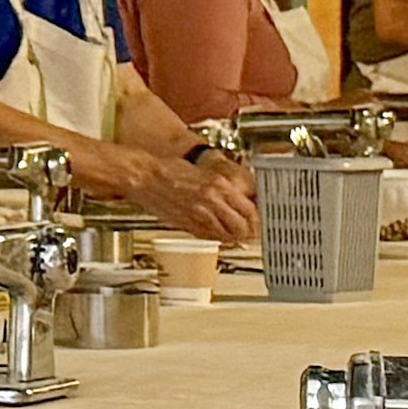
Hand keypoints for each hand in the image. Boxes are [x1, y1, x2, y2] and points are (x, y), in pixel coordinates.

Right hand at [105, 147, 259, 243]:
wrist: (144, 176)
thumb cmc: (169, 170)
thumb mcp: (203, 172)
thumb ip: (223, 188)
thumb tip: (242, 199)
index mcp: (218, 185)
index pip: (251, 207)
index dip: (261, 216)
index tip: (264, 218)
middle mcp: (212, 201)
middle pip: (244, 225)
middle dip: (252, 230)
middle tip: (255, 230)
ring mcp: (200, 215)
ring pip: (229, 235)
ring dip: (237, 237)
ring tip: (239, 235)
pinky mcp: (187, 225)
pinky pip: (210, 237)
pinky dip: (218, 238)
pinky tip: (219, 233)